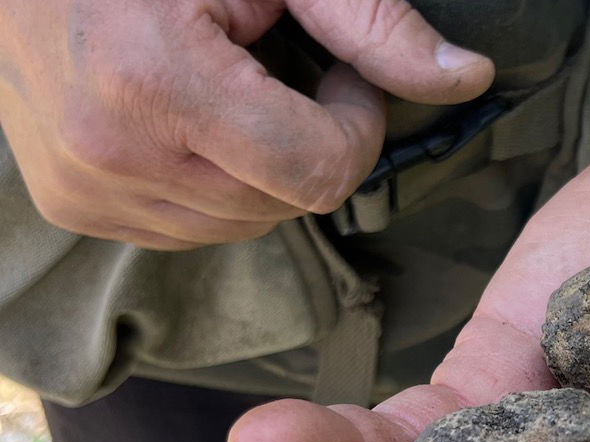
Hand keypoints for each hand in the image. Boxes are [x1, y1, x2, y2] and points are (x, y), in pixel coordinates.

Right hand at [0, 0, 492, 248]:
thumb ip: (370, 20)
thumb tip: (471, 80)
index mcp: (151, 81)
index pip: (317, 173)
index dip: (356, 128)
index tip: (347, 77)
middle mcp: (109, 151)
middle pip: (284, 203)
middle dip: (309, 144)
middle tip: (283, 70)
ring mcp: (83, 187)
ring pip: (242, 225)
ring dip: (262, 169)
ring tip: (229, 86)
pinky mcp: (73, 205)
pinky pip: (190, 229)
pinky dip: (214, 186)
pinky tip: (190, 121)